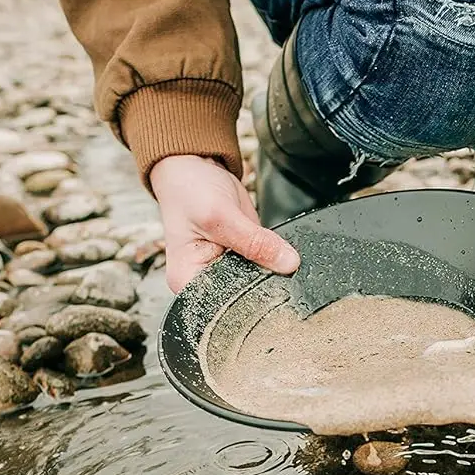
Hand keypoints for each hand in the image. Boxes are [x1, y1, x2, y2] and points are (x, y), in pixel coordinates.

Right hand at [150, 154, 299, 292]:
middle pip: (243, 296)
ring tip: (281, 258)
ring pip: (257, 282)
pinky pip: (264, 266)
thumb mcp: (220, 215)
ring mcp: (225, 271)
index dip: (251, 298)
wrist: (195, 168)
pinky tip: (280, 253)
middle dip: (265, 284)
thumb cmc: (189, 191)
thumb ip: (254, 242)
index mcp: (187, 281)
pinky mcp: (242, 259)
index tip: (275, 285)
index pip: (224, 306)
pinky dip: (275, 260)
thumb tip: (288, 263)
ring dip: (273, 272)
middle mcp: (205, 281)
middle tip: (285, 271)